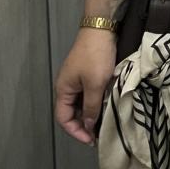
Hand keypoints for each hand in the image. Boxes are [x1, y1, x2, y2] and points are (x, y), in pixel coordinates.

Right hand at [54, 29, 116, 145]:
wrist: (101, 28)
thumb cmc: (96, 56)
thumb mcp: (95, 85)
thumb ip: (91, 107)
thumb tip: (89, 125)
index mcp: (63, 90)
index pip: (63, 119)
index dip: (76, 131)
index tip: (91, 140)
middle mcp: (66, 86)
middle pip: (71, 113)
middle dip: (84, 125)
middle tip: (100, 134)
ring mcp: (76, 79)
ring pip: (80, 104)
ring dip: (90, 114)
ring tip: (104, 122)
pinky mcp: (86, 73)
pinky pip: (87, 94)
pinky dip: (94, 102)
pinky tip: (105, 106)